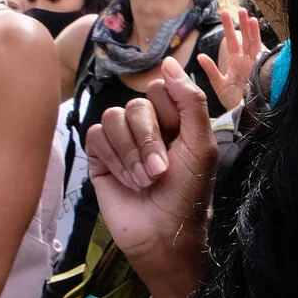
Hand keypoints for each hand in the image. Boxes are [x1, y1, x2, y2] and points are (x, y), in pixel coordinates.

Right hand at [81, 57, 216, 297]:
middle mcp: (148, 127)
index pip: (161, 89)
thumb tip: (169, 62)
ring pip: (113, 117)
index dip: (168, 114)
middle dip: (149, 141)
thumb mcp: (201, 145)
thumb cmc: (188, 193)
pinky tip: (126, 181)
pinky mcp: (100, 157)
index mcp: (175, 120)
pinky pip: (96, 135)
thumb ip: (190, 100)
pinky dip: (114, 159)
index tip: (179, 142)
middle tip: (160, 172)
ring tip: (145, 181)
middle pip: (137, 104)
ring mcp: (122, 141)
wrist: (162, 234)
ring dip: (132, 154)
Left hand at [197, 7, 265, 106]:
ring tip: (248, 15)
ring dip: (250, 28)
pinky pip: (261, 51)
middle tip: (237, 9)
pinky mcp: (262, 68)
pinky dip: (258, 39)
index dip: (229, 28)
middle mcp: (247, 61)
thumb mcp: (219, 84)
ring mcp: (256, 64)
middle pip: (244, 39)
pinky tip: (255, 25)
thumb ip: (211, 69)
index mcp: (237, 63)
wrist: (247, 115)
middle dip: (241, 24)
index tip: (225, 14)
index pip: (233, 42)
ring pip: (253, 42)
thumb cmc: (234, 102)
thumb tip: (200, 55)